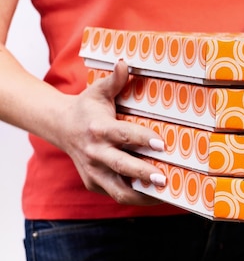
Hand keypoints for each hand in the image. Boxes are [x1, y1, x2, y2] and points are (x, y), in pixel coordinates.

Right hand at [59, 60, 166, 204]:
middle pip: (120, 166)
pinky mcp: (94, 183)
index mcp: (98, 129)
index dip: (142, 139)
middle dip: (143, 173)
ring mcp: (93, 171)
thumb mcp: (98, 92)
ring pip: (118, 190)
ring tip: (165, 194)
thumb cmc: (86, 109)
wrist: (60, 127)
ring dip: (142, 194)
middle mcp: (94, 153)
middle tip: (164, 178)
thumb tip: (125, 63)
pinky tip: (157, 196)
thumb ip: (114, 81)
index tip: (162, 143)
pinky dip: (137, 197)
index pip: (122, 135)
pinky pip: (117, 194)